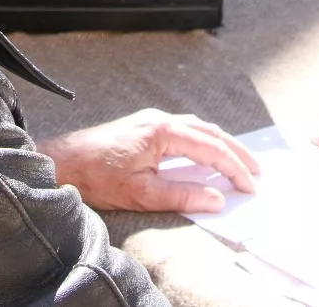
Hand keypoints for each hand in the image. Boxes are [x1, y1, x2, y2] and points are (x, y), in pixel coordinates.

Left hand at [38, 108, 259, 213]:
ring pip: (198, 127)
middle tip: (256, 171)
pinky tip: (207, 153)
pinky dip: (203, 140)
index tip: (250, 186)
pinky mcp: (144, 126)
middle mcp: (160, 119)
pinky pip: (184, 129)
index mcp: (162, 131)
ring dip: (221, 144)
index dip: (234, 168)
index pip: (211, 148)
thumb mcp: (142, 193)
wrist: (62, 162)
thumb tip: (217, 199)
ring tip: (239, 163)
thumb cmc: (97, 177)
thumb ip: (182, 194)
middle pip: (209, 132)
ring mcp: (151, 120)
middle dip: (236, 152)